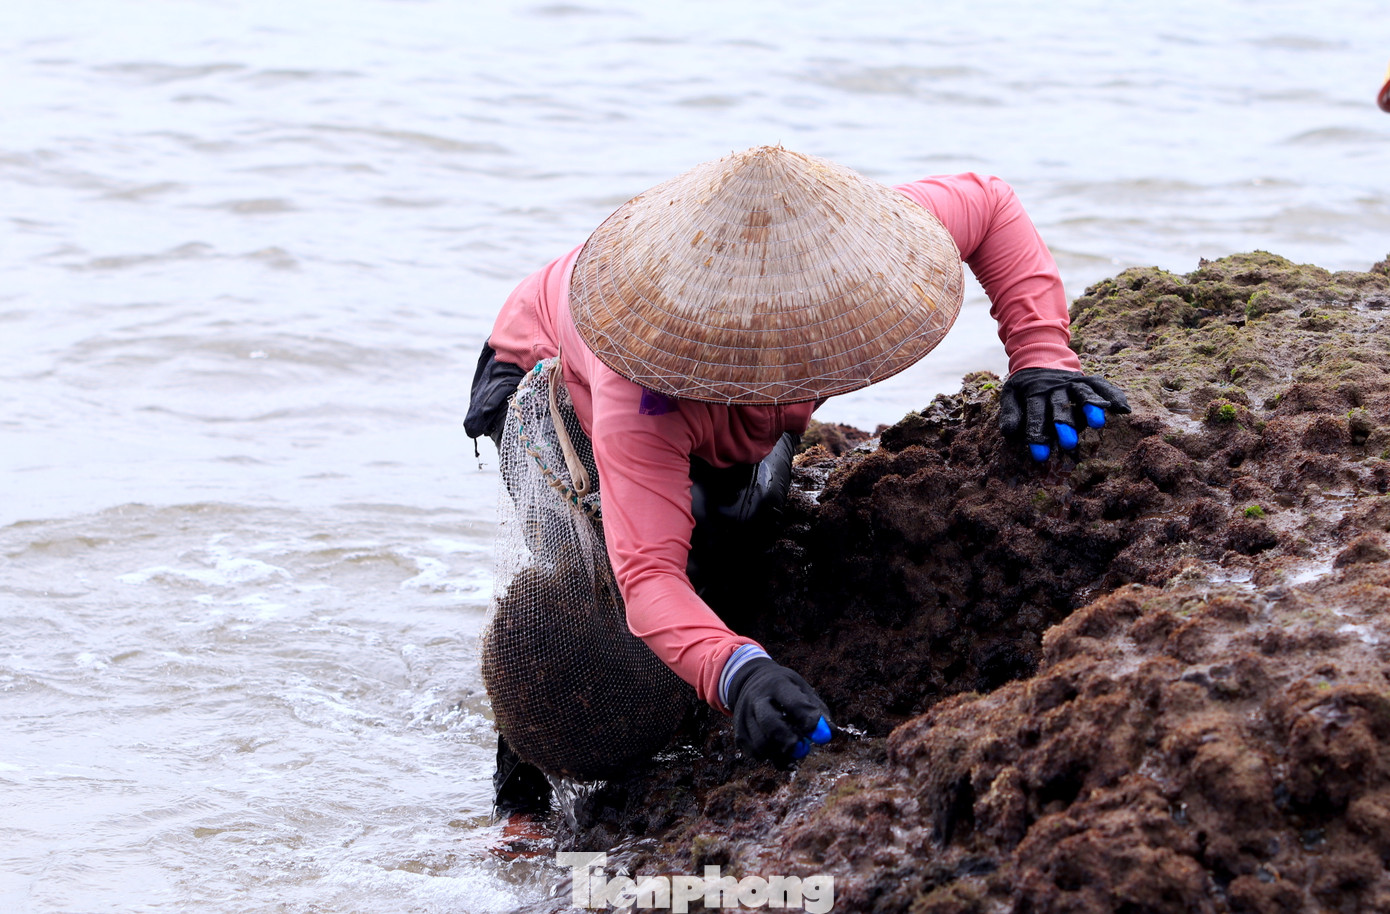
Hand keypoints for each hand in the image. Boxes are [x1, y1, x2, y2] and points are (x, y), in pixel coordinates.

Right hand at [726, 658, 832, 765]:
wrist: (748, 681)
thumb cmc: (784, 689)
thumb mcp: (801, 689)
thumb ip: (817, 710)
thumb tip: (830, 733)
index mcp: (777, 683)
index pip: (794, 703)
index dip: (809, 720)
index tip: (822, 736)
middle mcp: (756, 698)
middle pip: (770, 723)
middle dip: (789, 741)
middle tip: (803, 750)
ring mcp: (744, 716)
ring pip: (761, 744)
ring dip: (781, 753)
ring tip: (793, 749)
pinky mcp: (738, 734)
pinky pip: (755, 754)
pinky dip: (771, 757)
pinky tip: (780, 751)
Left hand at [998, 368, 1130, 460]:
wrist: (1040, 356)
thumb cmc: (1024, 386)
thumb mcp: (1011, 395)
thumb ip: (1010, 413)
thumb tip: (1010, 433)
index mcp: (1034, 390)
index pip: (1035, 412)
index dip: (1037, 433)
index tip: (1040, 455)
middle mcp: (1055, 385)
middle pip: (1060, 405)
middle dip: (1064, 424)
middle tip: (1068, 443)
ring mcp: (1073, 381)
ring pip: (1082, 393)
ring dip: (1090, 407)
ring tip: (1098, 422)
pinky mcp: (1087, 378)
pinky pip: (1102, 385)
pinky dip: (1113, 395)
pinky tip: (1123, 409)